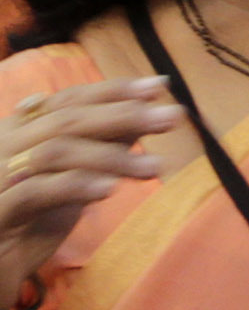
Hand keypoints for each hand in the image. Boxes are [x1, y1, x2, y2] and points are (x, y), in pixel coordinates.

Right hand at [0, 77, 180, 307]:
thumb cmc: (29, 225)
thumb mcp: (70, 182)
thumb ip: (98, 148)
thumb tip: (144, 115)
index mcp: (16, 134)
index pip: (66, 101)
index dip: (112, 91)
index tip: (159, 84)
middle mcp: (2, 148)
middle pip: (64, 120)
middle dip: (122, 115)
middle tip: (171, 116)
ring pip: (54, 152)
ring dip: (110, 156)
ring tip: (155, 167)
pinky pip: (35, 192)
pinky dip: (75, 186)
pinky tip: (110, 189)